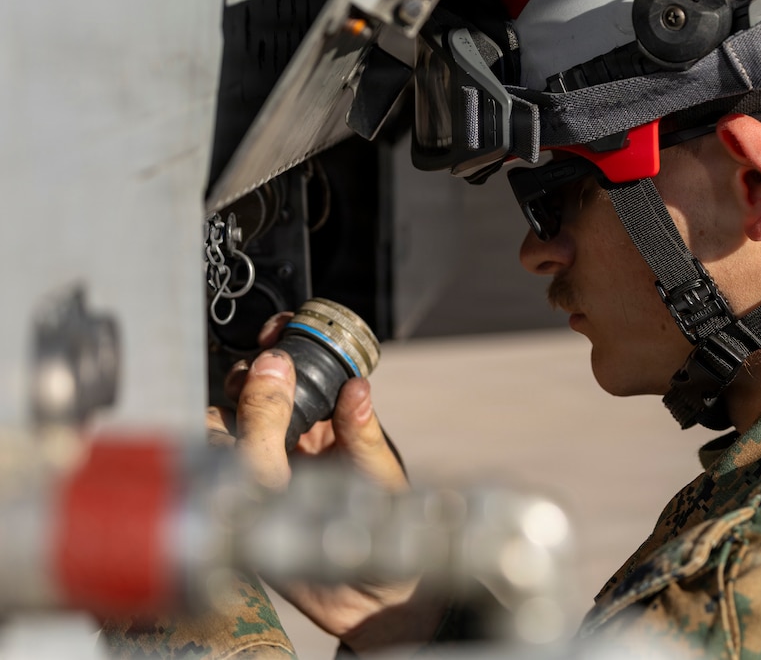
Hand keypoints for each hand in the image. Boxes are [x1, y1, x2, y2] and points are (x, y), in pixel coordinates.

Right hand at [205, 312, 443, 651]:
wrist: (367, 595)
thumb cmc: (382, 526)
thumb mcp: (377, 474)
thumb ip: (359, 432)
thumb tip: (357, 387)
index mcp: (331, 419)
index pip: (304, 368)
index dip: (288, 342)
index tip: (278, 329)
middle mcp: (296, 434)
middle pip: (259, 387)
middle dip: (251, 372)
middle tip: (254, 374)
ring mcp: (269, 461)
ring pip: (233, 418)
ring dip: (229, 407)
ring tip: (237, 413)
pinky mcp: (247, 491)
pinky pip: (221, 458)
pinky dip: (214, 444)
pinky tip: (224, 446)